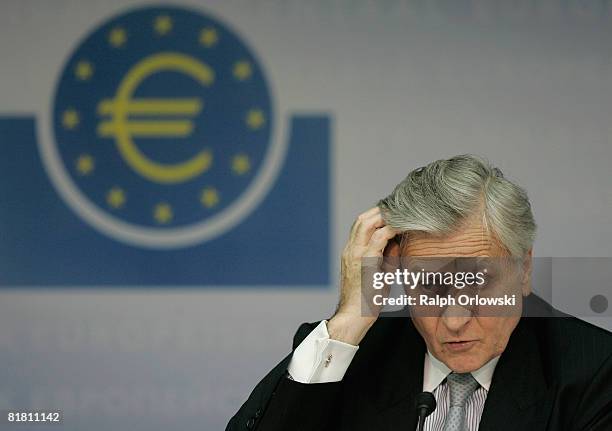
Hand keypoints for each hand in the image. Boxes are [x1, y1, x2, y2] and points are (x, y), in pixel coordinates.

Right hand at [327, 207, 399, 344]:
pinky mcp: (364, 262)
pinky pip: (378, 238)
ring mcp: (355, 254)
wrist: (354, 317)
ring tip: (402, 215)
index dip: (376, 216)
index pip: (361, 225)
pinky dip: (391, 230)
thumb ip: (386, 258)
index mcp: (351, 252)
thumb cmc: (366, 301)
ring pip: (367, 223)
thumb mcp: (378, 274)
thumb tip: (398, 244)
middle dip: (381, 211)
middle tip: (400, 209)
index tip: (393, 213)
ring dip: (385, 216)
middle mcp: (350, 250)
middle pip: (363, 219)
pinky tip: (403, 229)